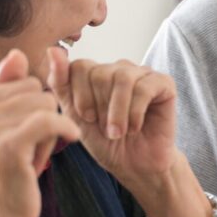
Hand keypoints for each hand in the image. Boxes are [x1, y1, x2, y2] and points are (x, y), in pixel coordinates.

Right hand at [0, 49, 81, 216]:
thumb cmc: (8, 171)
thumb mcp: (6, 126)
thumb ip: (8, 90)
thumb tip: (17, 53)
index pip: (27, 82)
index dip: (36, 108)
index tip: (26, 134)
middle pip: (39, 91)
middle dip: (46, 117)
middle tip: (34, 146)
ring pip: (47, 105)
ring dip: (52, 131)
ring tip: (37, 153)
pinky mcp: (8, 145)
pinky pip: (51, 120)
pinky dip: (66, 130)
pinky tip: (71, 140)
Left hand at [45, 47, 178, 182]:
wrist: (135, 166)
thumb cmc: (106, 143)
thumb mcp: (75, 116)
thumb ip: (61, 83)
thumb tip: (53, 49)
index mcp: (96, 73)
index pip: (80, 66)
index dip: (80, 96)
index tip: (87, 119)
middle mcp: (119, 68)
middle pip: (100, 73)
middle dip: (100, 108)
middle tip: (106, 129)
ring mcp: (142, 74)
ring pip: (122, 78)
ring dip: (117, 112)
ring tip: (118, 133)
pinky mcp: (164, 83)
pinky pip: (144, 88)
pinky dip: (135, 112)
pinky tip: (135, 127)